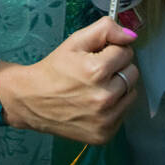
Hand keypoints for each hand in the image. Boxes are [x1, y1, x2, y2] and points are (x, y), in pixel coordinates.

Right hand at [0, 16, 138, 144]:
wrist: (32, 101)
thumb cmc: (54, 70)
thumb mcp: (75, 42)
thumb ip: (105, 30)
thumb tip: (130, 35)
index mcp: (96, 71)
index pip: (126, 52)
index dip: (112, 50)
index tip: (98, 55)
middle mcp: (104, 98)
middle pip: (132, 72)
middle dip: (118, 68)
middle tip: (97, 72)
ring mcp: (105, 119)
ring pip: (131, 93)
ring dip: (119, 87)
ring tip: (96, 87)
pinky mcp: (105, 134)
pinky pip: (123, 113)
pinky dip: (114, 106)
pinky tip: (95, 103)